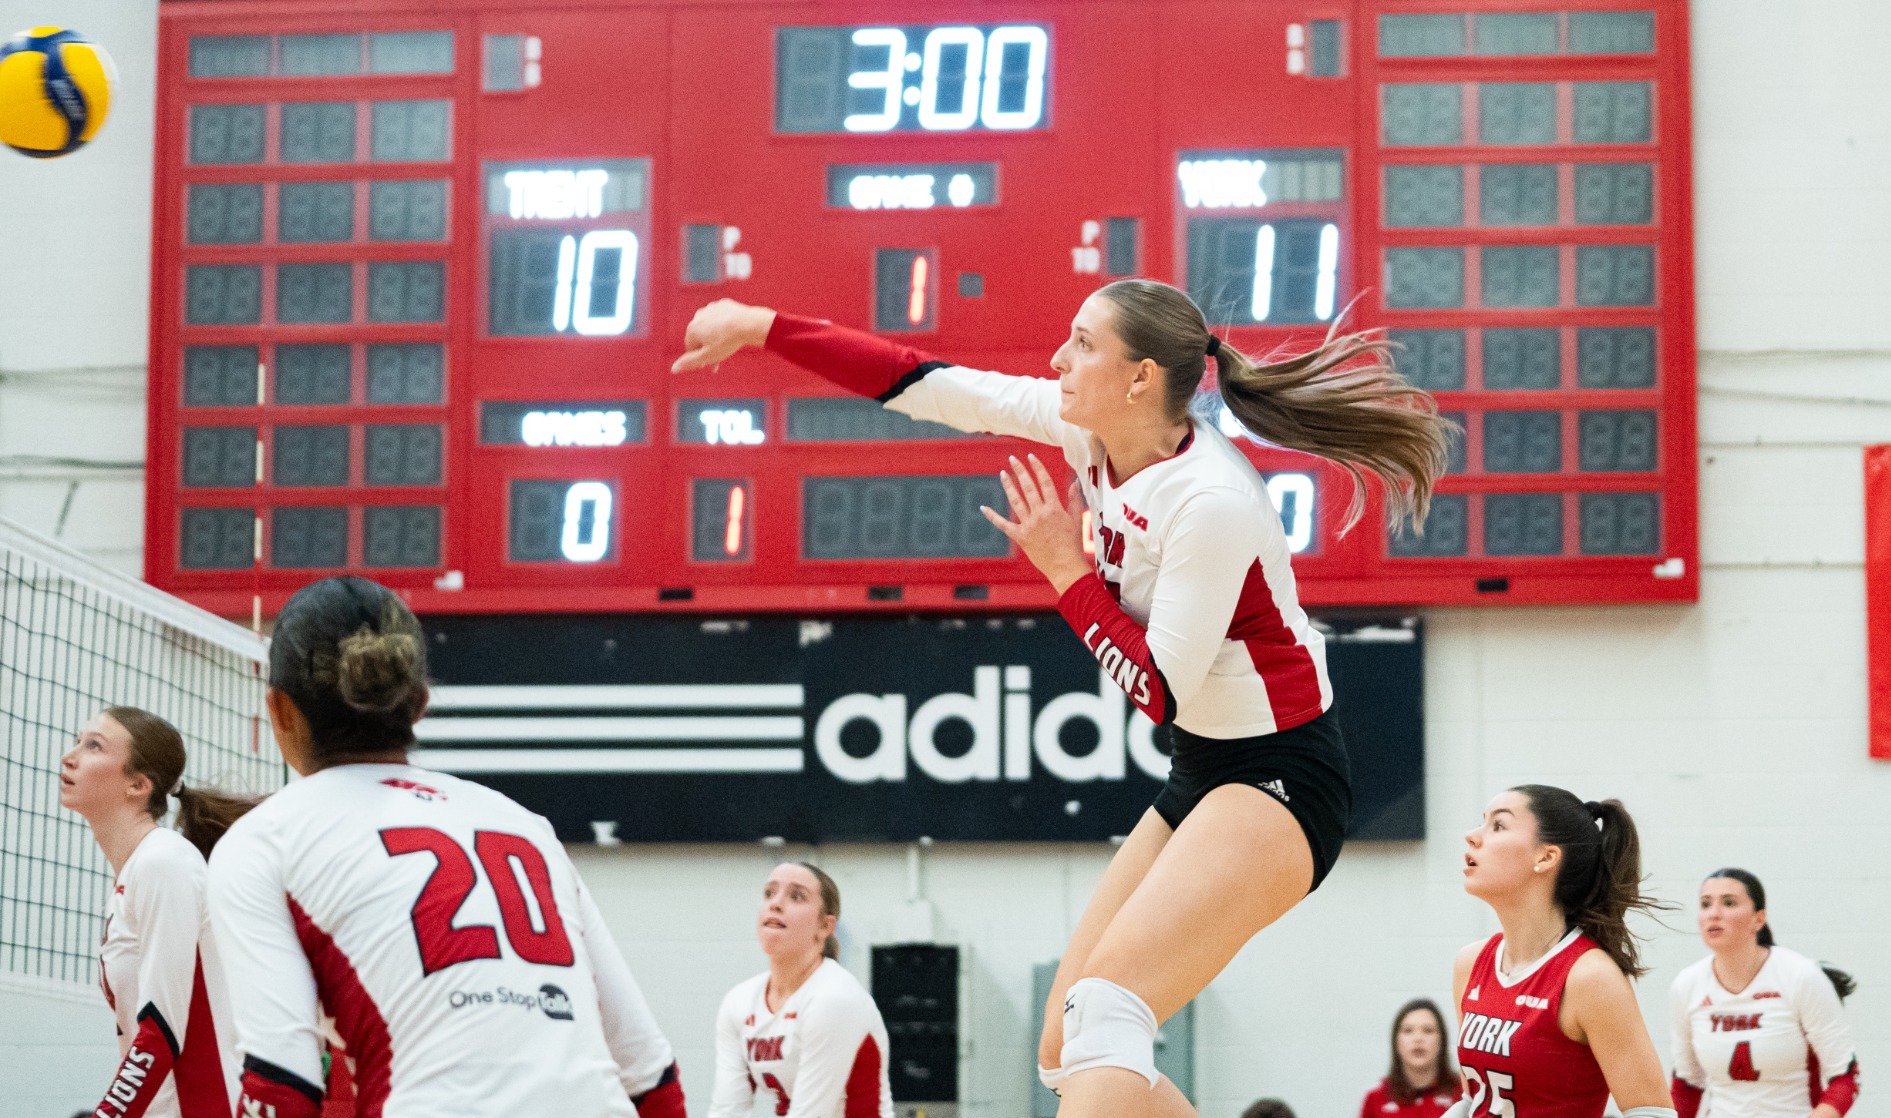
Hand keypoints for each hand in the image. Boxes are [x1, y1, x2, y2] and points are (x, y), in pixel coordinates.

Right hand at [671, 299, 775, 372]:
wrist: (749, 324)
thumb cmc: (727, 341)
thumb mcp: (708, 356)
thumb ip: (689, 362)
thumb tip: (673, 369)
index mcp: (692, 329)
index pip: (690, 348)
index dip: (700, 358)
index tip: (710, 365)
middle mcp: (698, 316)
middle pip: (700, 336)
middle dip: (708, 348)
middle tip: (719, 358)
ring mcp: (710, 309)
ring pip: (710, 327)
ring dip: (715, 336)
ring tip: (727, 344)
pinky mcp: (723, 305)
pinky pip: (721, 318)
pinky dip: (724, 325)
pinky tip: (732, 331)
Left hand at [981, 454, 1091, 593]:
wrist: (1065, 566)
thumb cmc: (1073, 544)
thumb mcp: (1077, 520)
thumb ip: (1074, 500)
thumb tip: (1075, 482)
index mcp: (1054, 508)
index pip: (1044, 482)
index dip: (1037, 467)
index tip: (1031, 457)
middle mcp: (1040, 513)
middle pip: (1028, 487)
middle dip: (1019, 471)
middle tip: (1012, 459)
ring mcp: (1028, 525)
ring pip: (1016, 501)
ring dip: (1008, 486)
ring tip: (1003, 474)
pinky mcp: (1020, 537)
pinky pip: (1003, 525)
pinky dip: (992, 516)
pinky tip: (983, 507)